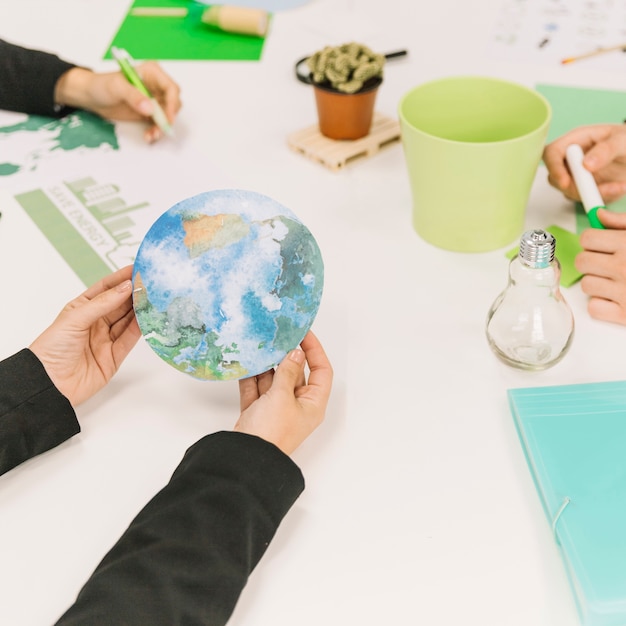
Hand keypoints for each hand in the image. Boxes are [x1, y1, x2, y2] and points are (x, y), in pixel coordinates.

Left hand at [29, 266, 140, 405]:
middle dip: (135, 293)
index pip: (105, 289)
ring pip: (128, 320)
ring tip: (155, 297)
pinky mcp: (115, 356)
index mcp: (82, 309)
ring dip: (141, 309)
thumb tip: (127, 287)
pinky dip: (141, 329)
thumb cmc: (53, 348)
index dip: (121, 278)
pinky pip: (130, 339)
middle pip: (120, 304)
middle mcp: (96, 322)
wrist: (49, 384)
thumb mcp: (76, 319)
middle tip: (152, 282)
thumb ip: (103, 303)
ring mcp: (106, 339)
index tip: (138, 268)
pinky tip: (149, 318)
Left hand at [54, 64, 181, 142]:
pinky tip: (149, 136)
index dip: (172, 104)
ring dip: (162, 128)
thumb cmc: (101, 85)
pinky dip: (155, 131)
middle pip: (173, 104)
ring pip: (167, 116)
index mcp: (152, 73)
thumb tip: (150, 109)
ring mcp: (153, 100)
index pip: (171, 88)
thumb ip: (134, 96)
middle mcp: (156, 86)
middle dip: (168, 118)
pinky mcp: (148, 113)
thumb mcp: (117, 88)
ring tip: (152, 135)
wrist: (90, 96)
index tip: (167, 118)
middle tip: (161, 129)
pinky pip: (158, 124)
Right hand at [234, 331, 332, 455]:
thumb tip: (296, 353)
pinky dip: (251, 377)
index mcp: (313, 404)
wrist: (245, 459)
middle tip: (276, 336)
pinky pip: (256, 389)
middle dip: (285, 355)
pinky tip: (246, 362)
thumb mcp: (282, 396)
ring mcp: (277, 409)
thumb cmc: (271, 431)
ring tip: (259, 345)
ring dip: (266, 365)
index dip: (314, 350)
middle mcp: (297, 405)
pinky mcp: (257, 412)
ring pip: (274, 380)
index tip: (302, 332)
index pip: (321, 370)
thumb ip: (288, 372)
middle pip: (296, 373)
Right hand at [543, 124, 625, 202]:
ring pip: (568, 191)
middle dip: (571, 187)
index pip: (552, 153)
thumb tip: (586, 164)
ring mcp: (576, 175)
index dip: (553, 168)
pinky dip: (599, 198)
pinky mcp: (584, 188)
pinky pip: (584, 199)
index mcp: (576, 140)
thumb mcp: (623, 140)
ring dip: (590, 194)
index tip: (565, 182)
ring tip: (617, 187)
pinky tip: (617, 188)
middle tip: (592, 191)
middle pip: (555, 177)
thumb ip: (606, 149)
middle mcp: (571, 159)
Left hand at [575, 209, 625, 324]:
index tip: (600, 243)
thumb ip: (624, 222)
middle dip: (593, 260)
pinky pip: (594, 308)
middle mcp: (625, 268)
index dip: (593, 240)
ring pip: (586, 285)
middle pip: (582, 262)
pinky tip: (617, 298)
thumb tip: (600, 215)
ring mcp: (625, 293)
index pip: (587, 238)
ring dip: (599, 283)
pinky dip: (603, 305)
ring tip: (618, 280)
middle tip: (608, 262)